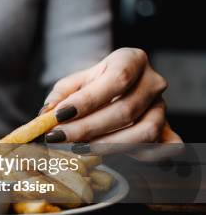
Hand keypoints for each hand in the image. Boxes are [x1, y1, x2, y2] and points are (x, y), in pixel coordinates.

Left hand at [42, 48, 182, 152]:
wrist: (115, 91)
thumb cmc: (92, 86)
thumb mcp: (73, 83)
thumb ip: (60, 96)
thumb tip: (46, 114)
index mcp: (132, 60)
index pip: (116, 80)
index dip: (87, 101)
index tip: (59, 115)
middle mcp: (153, 82)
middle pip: (126, 110)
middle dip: (87, 128)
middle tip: (58, 137)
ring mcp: (163, 108)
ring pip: (145, 132)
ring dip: (108, 145)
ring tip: (78, 148)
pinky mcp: (169, 130)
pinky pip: (165, 148)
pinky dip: (141, 155)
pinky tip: (111, 155)